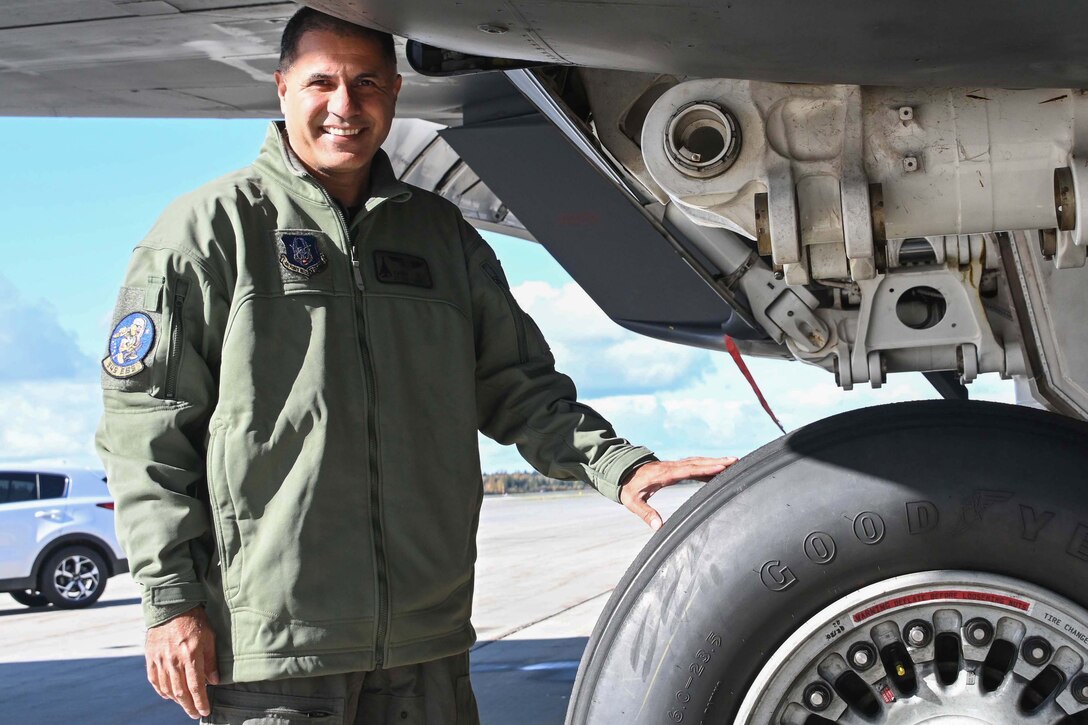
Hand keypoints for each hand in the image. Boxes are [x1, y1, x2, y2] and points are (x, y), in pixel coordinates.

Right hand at [146, 606, 219, 718]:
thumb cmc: (194, 619)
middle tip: (195, 714)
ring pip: (167, 688)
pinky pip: (154, 680)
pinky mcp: (151, 657)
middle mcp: (173, 660)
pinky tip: (169, 695)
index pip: (196, 686)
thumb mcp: (209, 636)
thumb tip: (214, 681)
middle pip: (180, 692)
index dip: (200, 701)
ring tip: (185, 705)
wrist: (171, 606)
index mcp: (190, 655)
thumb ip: (211, 660)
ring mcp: (160, 660)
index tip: (205, 711)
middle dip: (189, 706)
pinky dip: (162, 691)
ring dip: (177, 701)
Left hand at [620, 457, 737, 530]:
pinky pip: (694, 465)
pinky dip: (707, 466)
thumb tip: (657, 527)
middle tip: (735, 460)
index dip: (705, 468)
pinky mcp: (675, 468)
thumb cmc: (628, 487)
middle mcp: (672, 467)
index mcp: (664, 474)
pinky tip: (718, 468)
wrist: (621, 472)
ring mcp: (674, 466)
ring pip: (697, 461)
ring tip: (733, 461)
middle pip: (697, 462)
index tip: (721, 466)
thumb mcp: (632, 501)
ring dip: (714, 461)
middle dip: (716, 461)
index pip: (688, 470)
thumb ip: (645, 513)